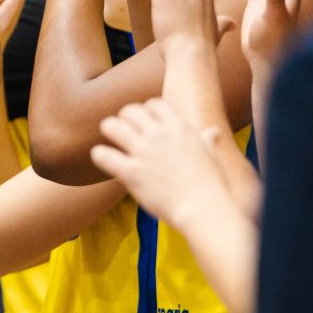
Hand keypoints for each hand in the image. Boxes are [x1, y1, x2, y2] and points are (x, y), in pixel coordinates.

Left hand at [91, 98, 259, 230]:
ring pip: (113, 126)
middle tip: (124, 129)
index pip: (154, 104)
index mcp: (179, 128)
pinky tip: (101, 157)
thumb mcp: (211, 156)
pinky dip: (99, 155)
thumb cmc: (210, 186)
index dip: (147, 111)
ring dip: (109, 129)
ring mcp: (144, 152)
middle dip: (125, 118)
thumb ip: (207, 141)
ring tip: (109, 136)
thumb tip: (213, 132)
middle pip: (131, 111)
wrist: (203, 208)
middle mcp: (159, 135)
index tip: (145, 122)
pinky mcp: (131, 173)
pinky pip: (104, 155)